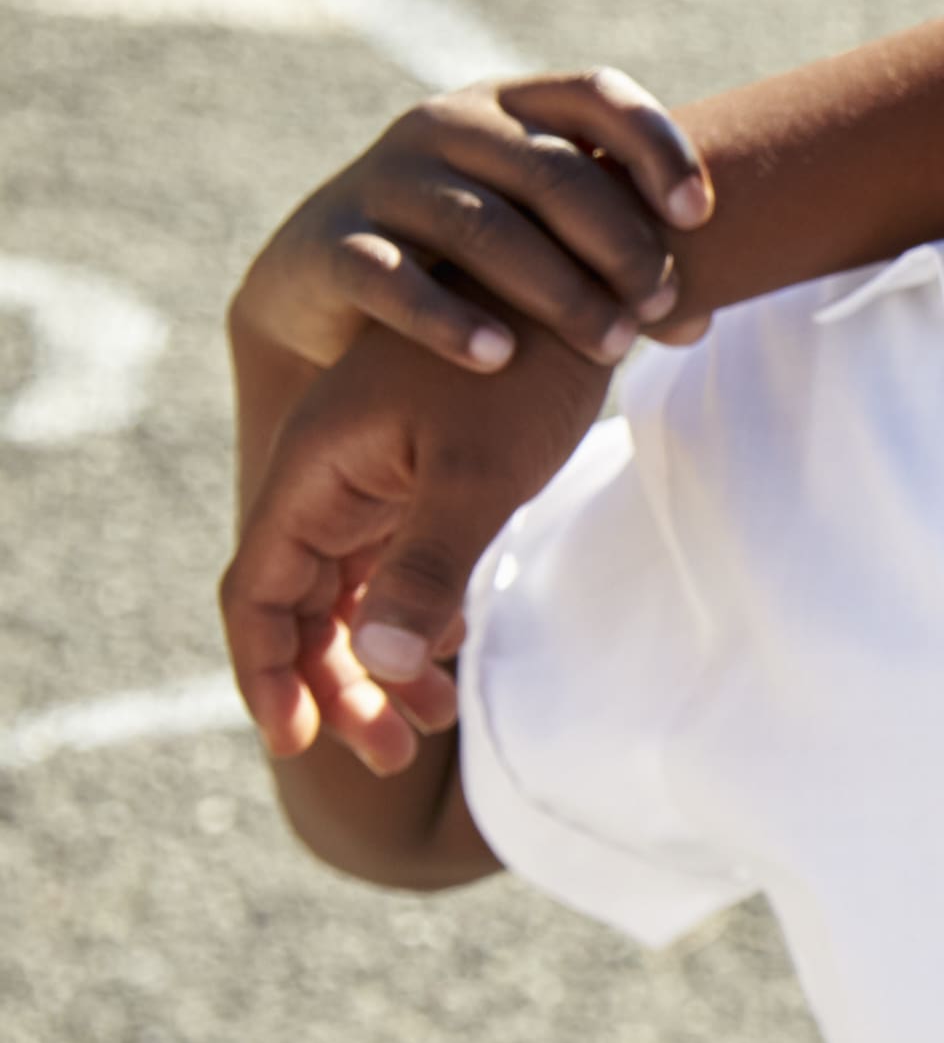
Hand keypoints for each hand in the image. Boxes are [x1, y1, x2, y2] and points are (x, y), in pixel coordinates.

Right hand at [221, 323, 609, 769]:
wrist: (586, 288)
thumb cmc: (530, 370)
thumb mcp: (480, 475)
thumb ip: (424, 568)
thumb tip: (374, 665)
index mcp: (317, 471)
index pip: (259, 593)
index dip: (269, 673)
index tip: (299, 742)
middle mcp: (331, 477)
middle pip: (304, 605)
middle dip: (337, 685)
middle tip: (390, 754)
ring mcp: (377, 479)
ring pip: (353, 591)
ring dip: (380, 659)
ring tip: (434, 717)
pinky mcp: (428, 477)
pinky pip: (397, 565)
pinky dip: (416, 616)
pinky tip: (455, 650)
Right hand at [227, 71, 709, 380]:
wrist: (331, 288)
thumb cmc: (473, 260)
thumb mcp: (547, 239)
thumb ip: (621, 261)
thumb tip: (697, 320)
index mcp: (511, 107)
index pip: (597, 94)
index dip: (657, 145)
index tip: (698, 215)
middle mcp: (445, 125)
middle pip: (552, 172)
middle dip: (621, 243)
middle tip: (660, 303)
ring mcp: (383, 179)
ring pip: (483, 227)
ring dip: (559, 290)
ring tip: (610, 346)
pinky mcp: (330, 241)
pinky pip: (390, 275)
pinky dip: (448, 319)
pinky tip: (498, 356)